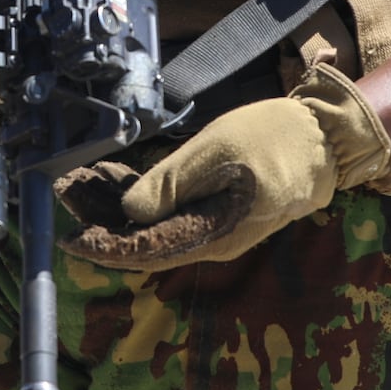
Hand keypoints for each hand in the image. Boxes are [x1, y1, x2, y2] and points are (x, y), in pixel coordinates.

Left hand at [61, 65, 390, 270]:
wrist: (325, 139)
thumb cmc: (275, 139)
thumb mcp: (220, 150)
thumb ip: (173, 182)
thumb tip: (131, 212)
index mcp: (212, 235)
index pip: (146, 250)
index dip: (105, 244)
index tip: (70, 236)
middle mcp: (209, 242)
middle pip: (145, 242)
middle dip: (102, 221)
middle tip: (65, 196)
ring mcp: (214, 229)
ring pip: (155, 228)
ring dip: (117, 210)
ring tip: (81, 186)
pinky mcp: (216, 212)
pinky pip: (171, 215)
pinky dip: (141, 201)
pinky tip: (116, 182)